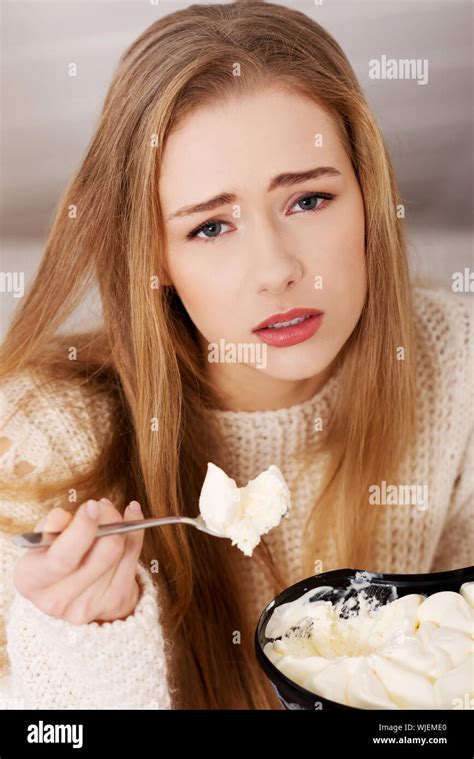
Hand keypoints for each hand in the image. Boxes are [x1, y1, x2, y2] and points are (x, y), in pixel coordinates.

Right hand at [13, 498, 144, 624]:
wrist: (71, 591)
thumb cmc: (55, 555)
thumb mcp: (44, 539)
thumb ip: (50, 526)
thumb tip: (63, 517)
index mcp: (31, 581)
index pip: (61, 559)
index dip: (82, 530)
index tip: (91, 506)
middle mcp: (57, 601)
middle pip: (103, 554)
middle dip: (108, 520)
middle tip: (102, 505)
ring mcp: (89, 606)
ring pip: (120, 552)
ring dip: (120, 524)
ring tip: (109, 512)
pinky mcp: (115, 603)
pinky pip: (134, 557)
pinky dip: (136, 531)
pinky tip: (131, 517)